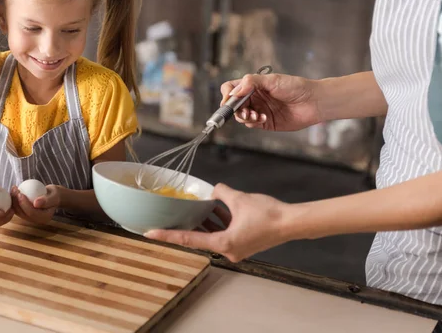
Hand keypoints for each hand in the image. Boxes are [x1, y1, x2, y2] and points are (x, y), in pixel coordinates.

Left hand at [11, 184, 60, 224]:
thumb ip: (47, 200)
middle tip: (15, 189)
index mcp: (45, 218)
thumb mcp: (54, 195)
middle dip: (16, 202)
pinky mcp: (26, 214)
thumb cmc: (55, 194)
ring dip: (13, 200)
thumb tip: (36, 203)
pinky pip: (18, 208)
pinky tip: (13, 191)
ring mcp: (30, 218)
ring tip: (13, 189)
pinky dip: (14, 200)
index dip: (24, 204)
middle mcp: (37, 220)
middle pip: (23, 213)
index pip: (32, 213)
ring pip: (18, 211)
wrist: (53, 196)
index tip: (20, 193)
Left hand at [145, 183, 296, 262]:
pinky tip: (216, 210)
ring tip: (194, 209)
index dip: (167, 236)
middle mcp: (228, 250)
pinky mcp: (243, 244)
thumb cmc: (268, 214)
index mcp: (224, 243)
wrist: (291, 223)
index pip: (189, 239)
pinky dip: (218, 224)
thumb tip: (214, 190)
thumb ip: (221, 193)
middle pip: (200, 238)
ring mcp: (236, 249)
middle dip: (187, 226)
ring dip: (205, 223)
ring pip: (213, 235)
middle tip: (169, 218)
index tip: (150, 234)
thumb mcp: (239, 199)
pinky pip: (224, 233)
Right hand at [221, 73, 319, 130]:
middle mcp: (254, 97)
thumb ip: (252, 83)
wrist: (312, 102)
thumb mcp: (272, 80)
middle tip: (243, 111)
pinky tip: (264, 118)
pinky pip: (251, 124)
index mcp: (253, 85)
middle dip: (235, 109)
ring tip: (254, 116)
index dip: (227, 94)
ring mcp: (259, 110)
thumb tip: (234, 90)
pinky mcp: (265, 122)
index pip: (232, 88)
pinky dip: (253, 122)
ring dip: (244, 116)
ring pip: (241, 116)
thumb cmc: (296, 87)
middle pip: (234, 104)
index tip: (229, 100)